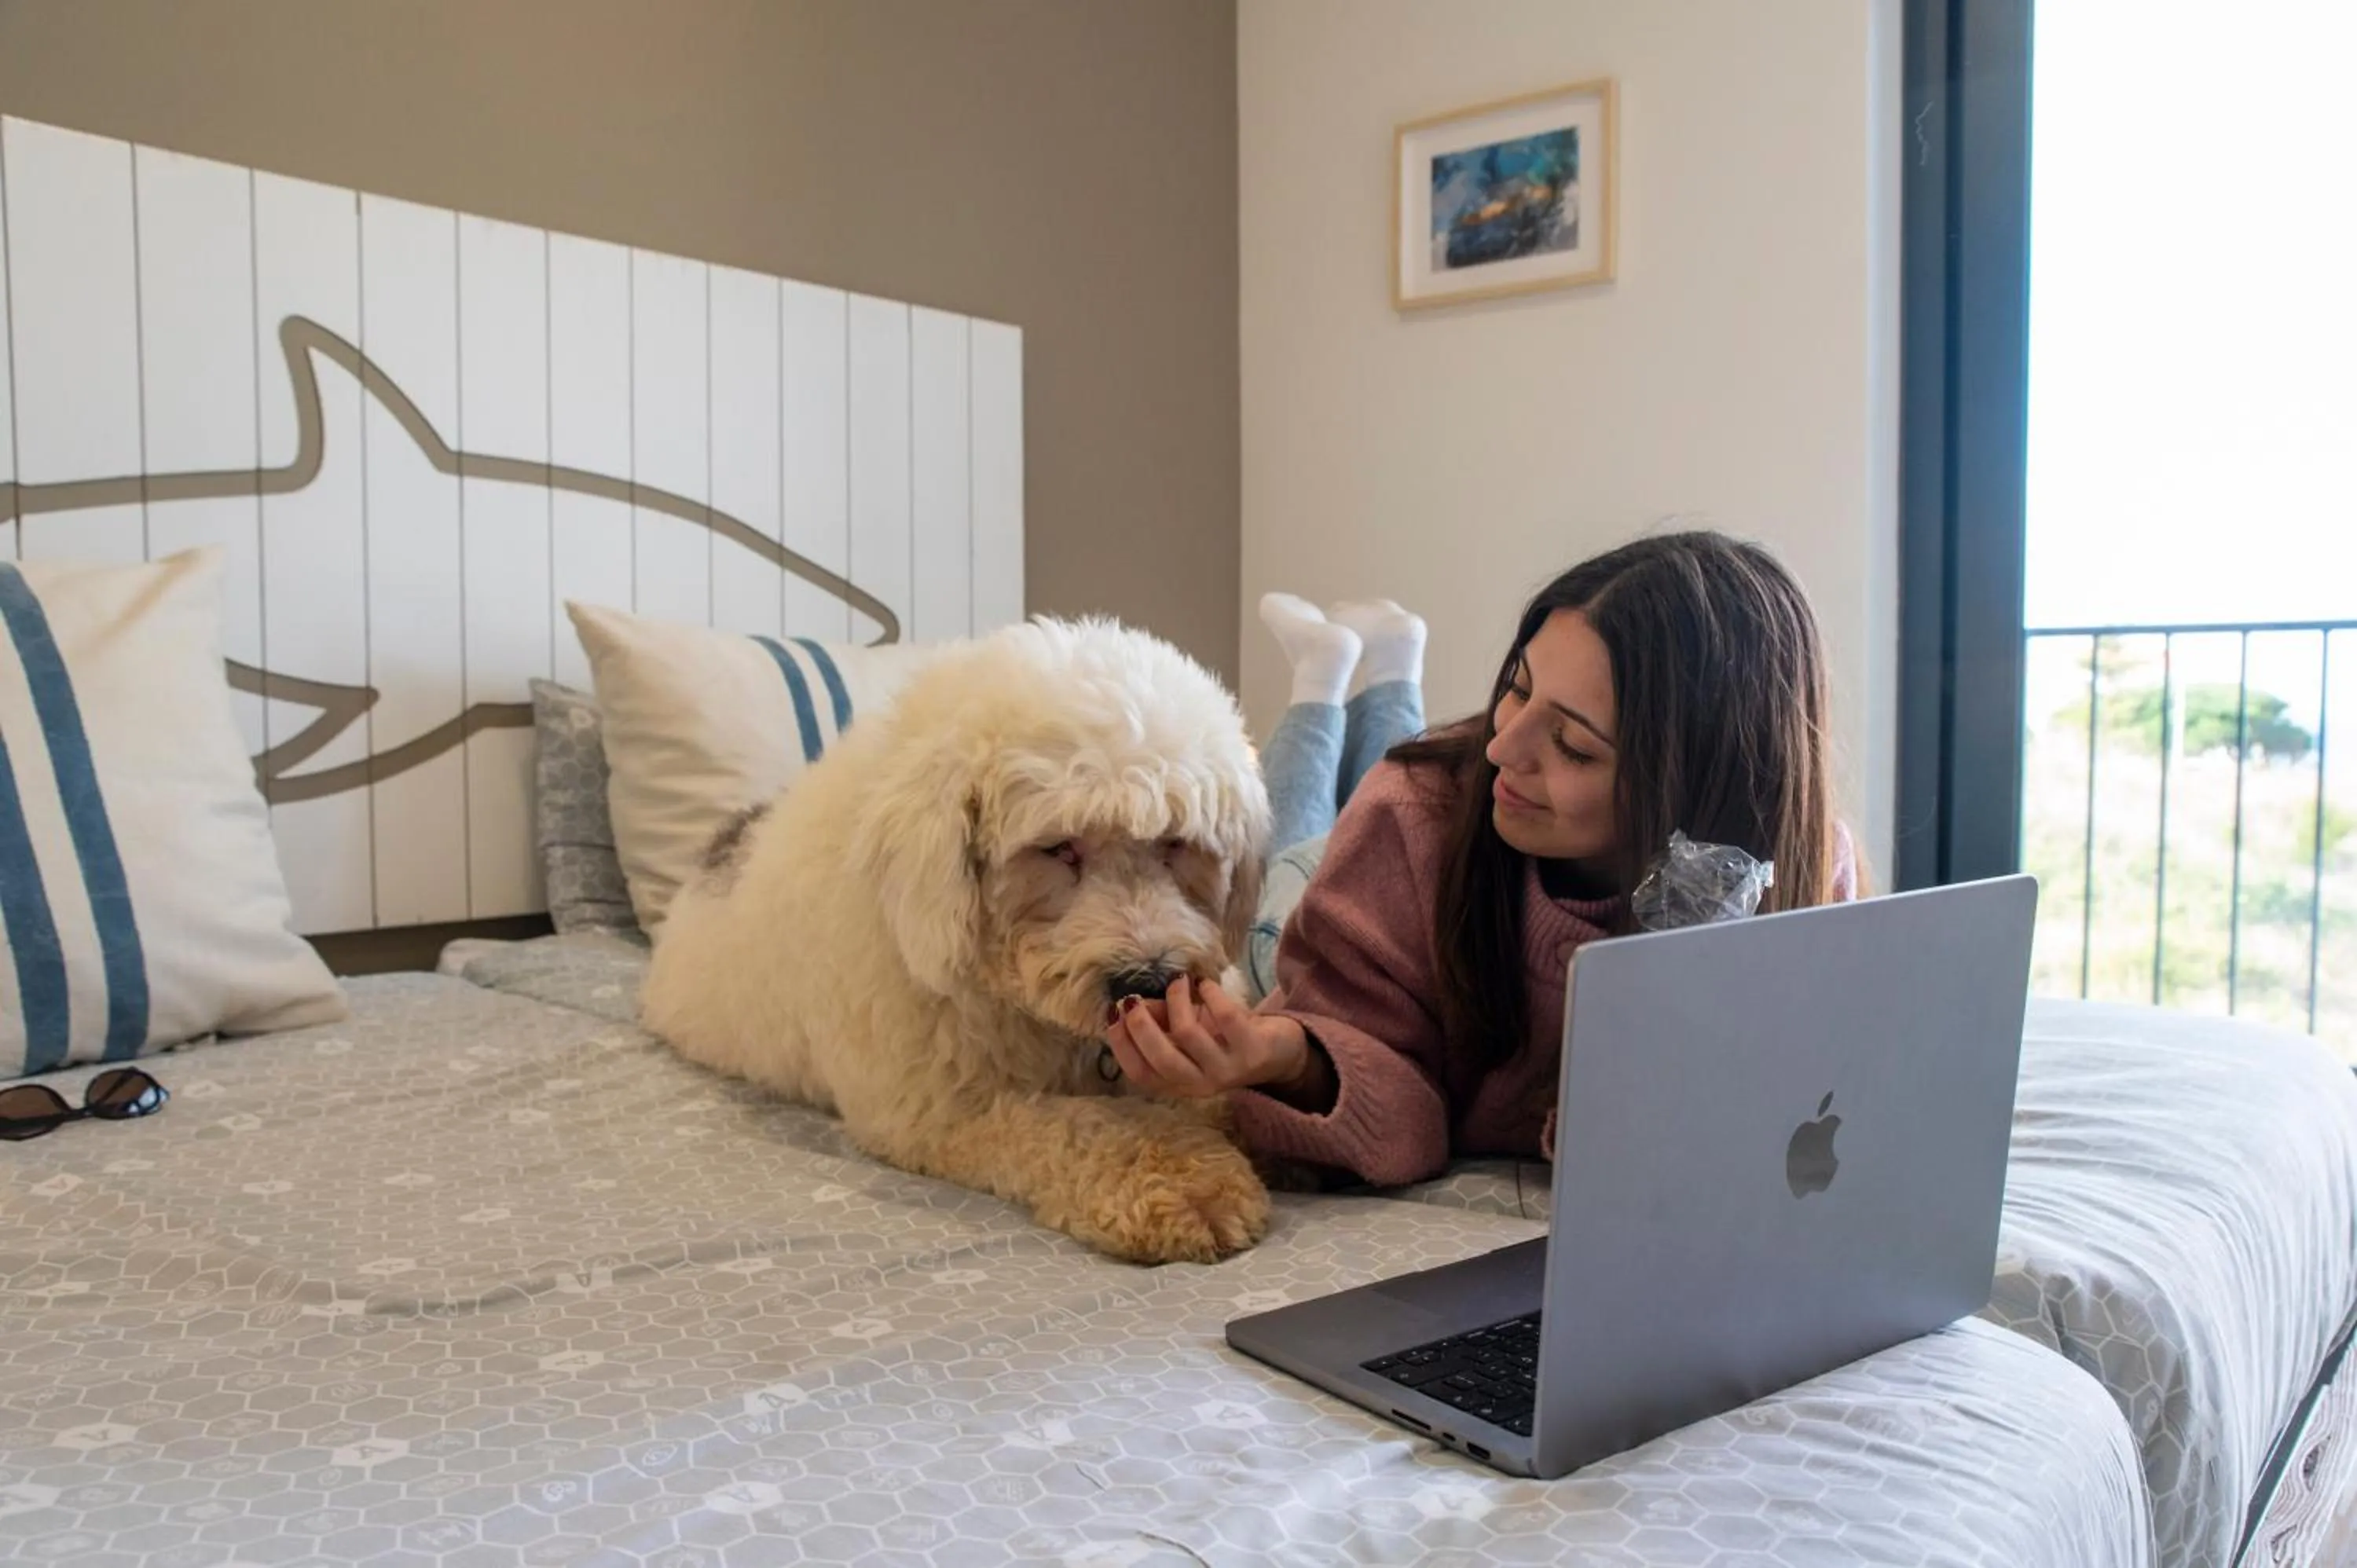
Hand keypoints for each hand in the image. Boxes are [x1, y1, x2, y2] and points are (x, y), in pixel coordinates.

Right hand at [1105, 977, 1316, 1099]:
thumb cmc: (1224, 1039)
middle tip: (1132, 998)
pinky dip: (1210, 994)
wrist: (1280, 1051)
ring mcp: (1228, 1070)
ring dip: (1175, 1001)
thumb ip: (1159, 1021)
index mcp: (1180, 1083)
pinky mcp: (1253, 1051)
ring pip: (1187, 1035)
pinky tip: (1205, 983)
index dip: (1122, 1046)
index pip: (1141, 1075)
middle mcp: (1201, 1084)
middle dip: (1140, 1026)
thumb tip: (1128, 1005)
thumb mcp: (1188, 1032)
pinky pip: (1225, 1017)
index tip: (1112, 1014)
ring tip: (1178, 982)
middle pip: (1161, 1061)